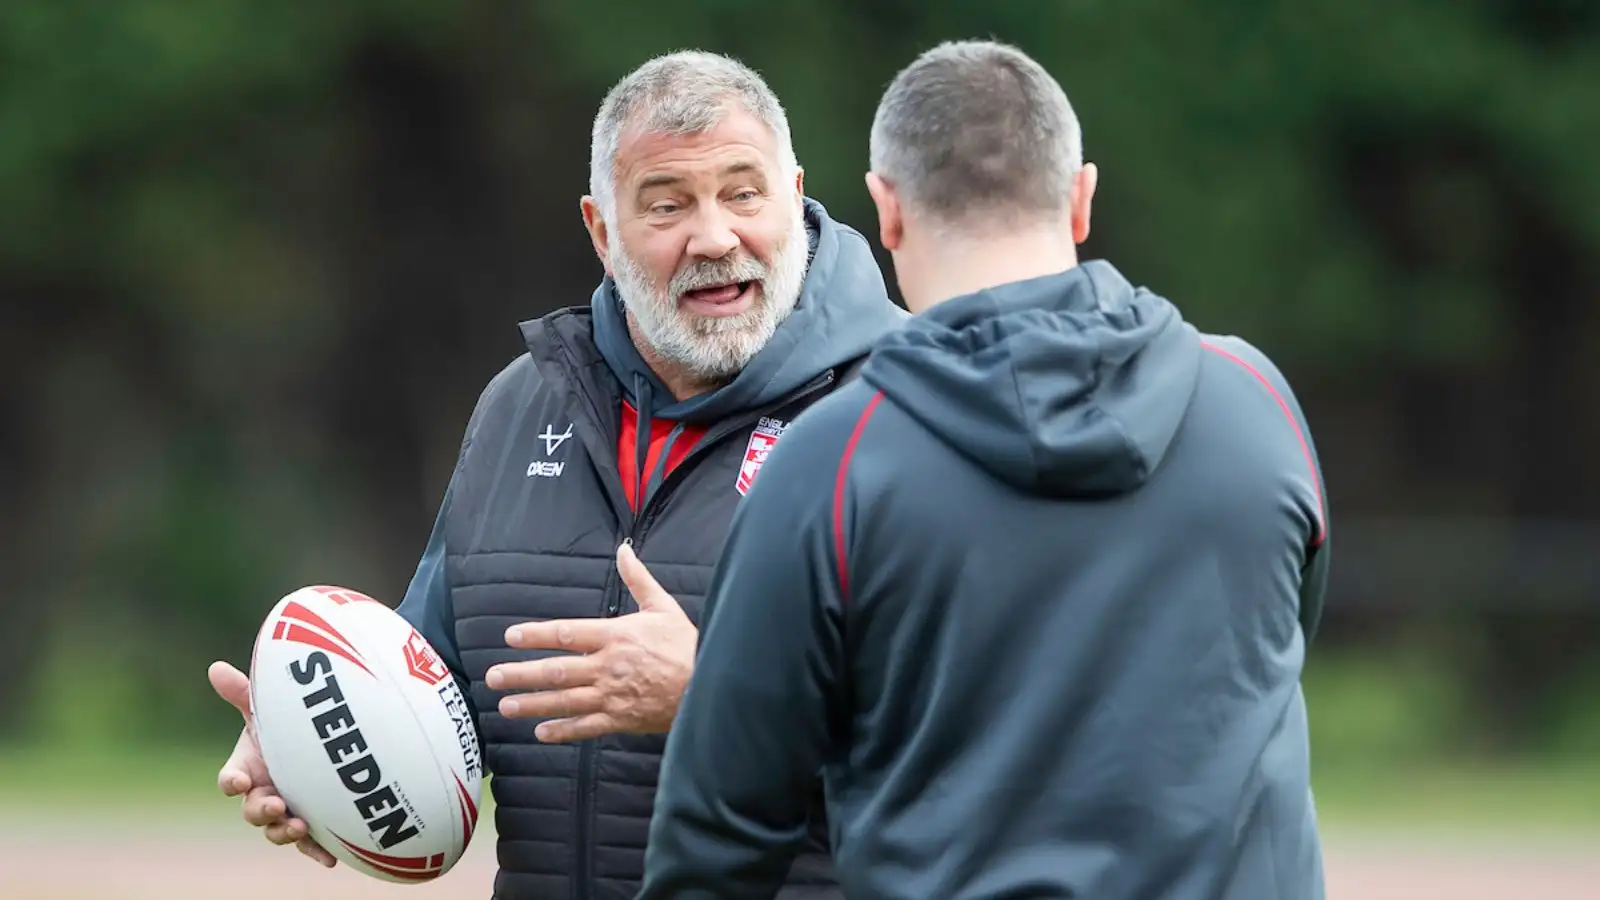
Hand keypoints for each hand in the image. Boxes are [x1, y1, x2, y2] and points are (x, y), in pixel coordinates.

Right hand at [208, 660, 337, 867]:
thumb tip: (215, 667)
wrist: (321, 743)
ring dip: (285, 832)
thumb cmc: (287, 725)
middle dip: (260, 810)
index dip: (232, 781)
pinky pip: (310, 845)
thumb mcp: (268, 709)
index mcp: (248, 767)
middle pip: (252, 810)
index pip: (231, 779)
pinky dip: (317, 852)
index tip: (241, 779)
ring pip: (277, 831)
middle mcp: (262, 793)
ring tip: (300, 827)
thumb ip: (245, 693)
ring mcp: (285, 811)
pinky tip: (330, 859)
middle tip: (275, 805)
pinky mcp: (309, 824)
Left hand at [488, 542, 696, 742]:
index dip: (535, 635)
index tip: (511, 636)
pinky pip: (585, 726)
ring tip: (505, 705)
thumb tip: (624, 549)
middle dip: (521, 674)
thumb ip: (638, 579)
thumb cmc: (686, 644)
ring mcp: (612, 695)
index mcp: (615, 635)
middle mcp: (607, 666)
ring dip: (531, 703)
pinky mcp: (620, 719)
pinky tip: (540, 731)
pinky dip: (562, 730)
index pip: (566, 633)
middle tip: (493, 677)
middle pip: (555, 670)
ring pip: (563, 700)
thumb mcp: (663, 606)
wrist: (709, 685)